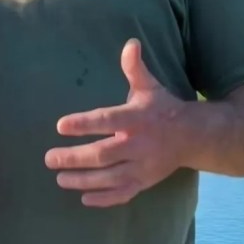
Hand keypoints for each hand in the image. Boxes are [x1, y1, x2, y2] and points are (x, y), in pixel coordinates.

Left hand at [44, 39, 188, 206]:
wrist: (193, 136)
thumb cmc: (162, 108)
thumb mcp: (149, 86)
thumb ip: (135, 68)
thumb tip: (131, 44)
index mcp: (137, 119)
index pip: (107, 121)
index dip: (84, 123)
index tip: (60, 125)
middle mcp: (139, 144)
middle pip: (103, 154)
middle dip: (74, 158)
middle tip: (49, 158)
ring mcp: (143, 167)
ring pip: (110, 178)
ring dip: (83, 180)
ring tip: (60, 178)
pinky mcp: (145, 182)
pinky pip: (123, 194)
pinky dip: (104, 199)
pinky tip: (83, 198)